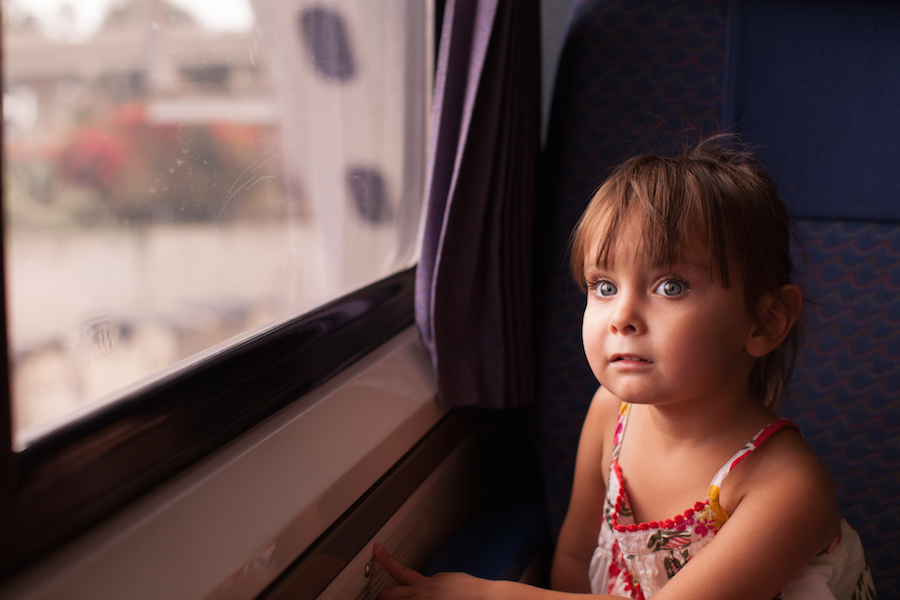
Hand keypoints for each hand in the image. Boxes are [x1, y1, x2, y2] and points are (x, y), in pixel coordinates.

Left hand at [373, 543, 491, 599]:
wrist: (486, 597)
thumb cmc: (471, 592)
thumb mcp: (447, 579)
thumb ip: (432, 582)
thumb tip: (425, 584)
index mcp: (426, 583)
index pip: (398, 569)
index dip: (383, 558)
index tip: (376, 550)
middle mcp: (422, 595)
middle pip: (388, 595)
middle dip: (380, 597)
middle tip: (377, 597)